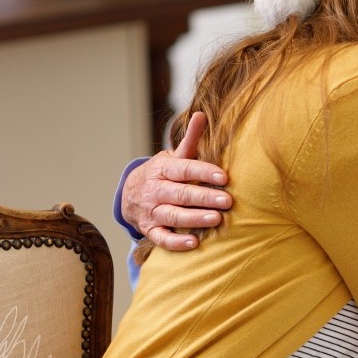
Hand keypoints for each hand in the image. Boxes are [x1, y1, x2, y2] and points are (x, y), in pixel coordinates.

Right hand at [121, 112, 230, 250]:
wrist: (130, 193)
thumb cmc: (163, 173)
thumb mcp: (173, 156)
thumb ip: (190, 140)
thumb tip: (201, 114)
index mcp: (163, 169)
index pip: (184, 169)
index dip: (204, 172)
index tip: (224, 176)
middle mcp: (155, 190)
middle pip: (181, 194)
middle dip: (204, 197)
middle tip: (227, 200)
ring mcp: (151, 211)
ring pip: (172, 216)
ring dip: (194, 219)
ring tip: (216, 219)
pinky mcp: (149, 229)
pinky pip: (161, 238)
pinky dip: (176, 242)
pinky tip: (194, 243)